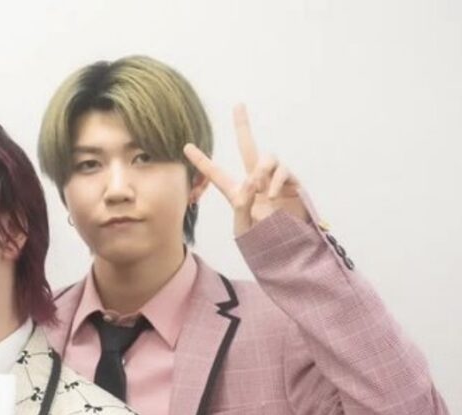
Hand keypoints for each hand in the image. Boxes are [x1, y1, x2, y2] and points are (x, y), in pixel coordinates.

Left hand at [184, 104, 310, 236]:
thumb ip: (243, 204)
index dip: (201, 160)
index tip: (185, 146)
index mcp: (236, 191)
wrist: (289, 245)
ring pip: (267, 157)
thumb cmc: (262, 237)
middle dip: (243, 125)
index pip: (215, 173)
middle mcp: (255, 179)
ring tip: (260, 189)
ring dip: (261, 169)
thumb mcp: (244, 225)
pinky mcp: (292, 182)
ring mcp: (274, 179)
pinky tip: (272, 195)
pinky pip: (283, 171)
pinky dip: (276, 182)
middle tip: (238, 105)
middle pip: (249, 146)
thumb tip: (250, 181)